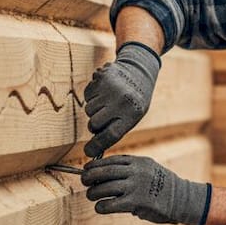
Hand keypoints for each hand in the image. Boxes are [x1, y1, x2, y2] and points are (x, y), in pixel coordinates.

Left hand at [82, 155, 211, 224]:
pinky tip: (100, 207)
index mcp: (138, 161)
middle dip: (89, 176)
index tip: (87, 168)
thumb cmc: (163, 185)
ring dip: (93, 192)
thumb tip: (106, 173)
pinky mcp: (135, 202)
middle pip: (104, 172)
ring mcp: (135, 186)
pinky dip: (102, 206)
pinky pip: (111, 204)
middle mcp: (135, 171)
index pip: (111, 160)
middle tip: (84, 180)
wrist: (182, 199)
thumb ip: (131, 168)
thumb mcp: (149, 168)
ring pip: (104, 188)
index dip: (95, 164)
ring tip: (91, 195)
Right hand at [83, 42, 160, 157]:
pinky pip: (86, 95)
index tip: (87, 152)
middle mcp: (121, 101)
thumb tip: (93, 149)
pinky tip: (104, 91)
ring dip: (94, 109)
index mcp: (132, 114)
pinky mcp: (101, 78)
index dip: (96, 146)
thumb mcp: (133, 116)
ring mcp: (111, 89)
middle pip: (94, 124)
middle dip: (95, 125)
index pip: (111, 135)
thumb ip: (115, 129)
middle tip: (104, 118)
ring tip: (107, 102)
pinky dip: (92, 96)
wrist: (139, 72)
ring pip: (88, 110)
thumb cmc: (134, 101)